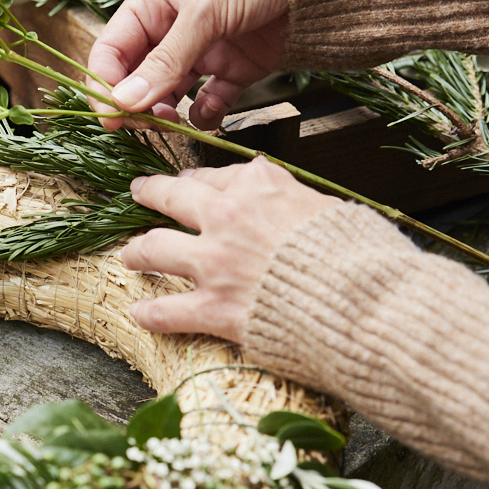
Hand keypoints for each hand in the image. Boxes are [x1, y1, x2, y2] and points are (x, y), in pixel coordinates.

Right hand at [87, 0, 288, 130]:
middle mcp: (172, 27)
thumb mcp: (206, 10)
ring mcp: (203, 51)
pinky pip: (208, 102)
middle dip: (137, 104)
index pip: (112, 48)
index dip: (106, 83)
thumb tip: (123, 101)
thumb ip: (166, 59)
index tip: (111, 116)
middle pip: (137, 77)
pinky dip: (205, 115)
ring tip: (174, 123)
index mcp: (154, 0)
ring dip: (167, 114)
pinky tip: (210, 114)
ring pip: (169, 95)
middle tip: (146, 125)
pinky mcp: (233, 70)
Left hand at [121, 159, 337, 341]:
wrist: (359, 302)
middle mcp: (227, 219)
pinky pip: (165, 310)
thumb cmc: (354, 255)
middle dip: (151, 192)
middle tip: (139, 191)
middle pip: (173, 198)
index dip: (199, 180)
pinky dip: (148, 312)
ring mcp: (214, 264)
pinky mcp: (212, 309)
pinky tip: (138, 311)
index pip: (216, 175)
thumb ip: (292, 197)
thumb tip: (280, 191)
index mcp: (259, 187)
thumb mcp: (326, 206)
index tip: (190, 182)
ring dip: (137, 251)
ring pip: (154, 248)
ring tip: (129, 254)